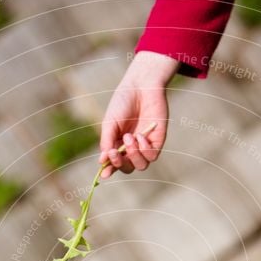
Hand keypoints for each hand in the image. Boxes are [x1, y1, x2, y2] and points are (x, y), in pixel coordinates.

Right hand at [99, 51, 178, 177]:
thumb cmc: (123, 103)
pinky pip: (152, 156)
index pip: (114, 163)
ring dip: (133, 154)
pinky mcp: (157, 141)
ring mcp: (145, 146)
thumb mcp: (110, 123)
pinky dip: (144, 149)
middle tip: (114, 152)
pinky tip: (141, 135)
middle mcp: (131, 148)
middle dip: (120, 163)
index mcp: (117, 144)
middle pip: (127, 168)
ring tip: (130, 137)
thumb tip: (102, 161)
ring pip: (141, 165)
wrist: (142, 87)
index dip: (109, 170)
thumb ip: (107, 141)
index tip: (104, 174)